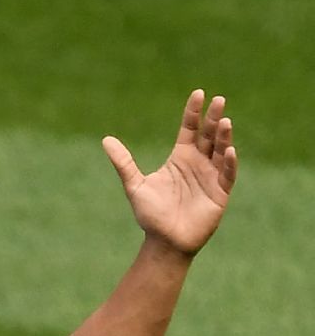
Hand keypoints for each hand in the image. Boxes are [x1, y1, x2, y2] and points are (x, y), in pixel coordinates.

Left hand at [102, 90, 237, 257]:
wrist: (163, 241)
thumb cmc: (150, 215)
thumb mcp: (134, 185)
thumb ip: (123, 162)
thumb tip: (105, 139)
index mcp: (180, 158)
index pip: (190, 129)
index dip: (194, 112)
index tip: (198, 93)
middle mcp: (198, 163)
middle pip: (208, 135)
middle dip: (213, 118)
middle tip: (218, 99)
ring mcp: (210, 177)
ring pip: (220, 151)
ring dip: (224, 136)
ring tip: (224, 120)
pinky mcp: (219, 194)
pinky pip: (227, 175)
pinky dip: (229, 163)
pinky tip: (229, 151)